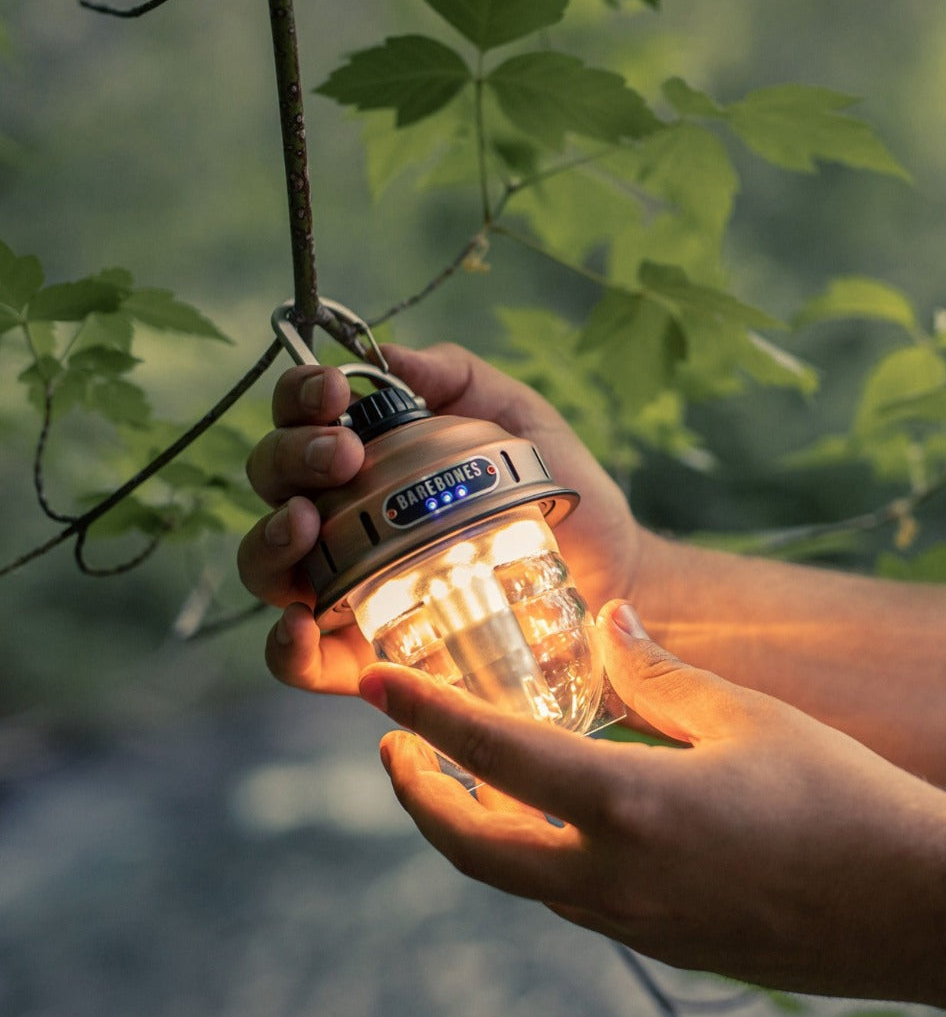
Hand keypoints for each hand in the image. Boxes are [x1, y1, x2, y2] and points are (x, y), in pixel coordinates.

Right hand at [237, 344, 643, 694]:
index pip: (305, 418)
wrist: (608, 569)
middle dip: (291, 458)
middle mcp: (344, 517)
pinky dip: (286, 645)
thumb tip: (386, 357)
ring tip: (305, 525)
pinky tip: (302, 624)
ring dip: (270, 540)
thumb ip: (457, 378)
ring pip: (268, 566)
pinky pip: (302, 659)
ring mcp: (348, 587)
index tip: (334, 392)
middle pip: (274, 482)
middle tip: (342, 456)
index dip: (301, 397)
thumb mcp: (515, 417)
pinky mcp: (367, 655)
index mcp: (372, 458)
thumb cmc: (558, 491)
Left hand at [364, 600, 945, 1005]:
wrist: (913, 905)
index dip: (422, 713)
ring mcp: (629, 922)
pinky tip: (550, 811)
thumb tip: (608, 620)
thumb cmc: (839, 800)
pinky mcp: (658, 940)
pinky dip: (529, 849)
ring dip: (469, 823)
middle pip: (470, 844)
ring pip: (512, 875)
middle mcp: (611, 876)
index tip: (373, 684)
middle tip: (394, 746)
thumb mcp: (745, 716)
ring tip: (459, 773)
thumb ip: (657, 671)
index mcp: (627, 804)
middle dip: (417, 794)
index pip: (491, 753)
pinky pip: (564, 894)